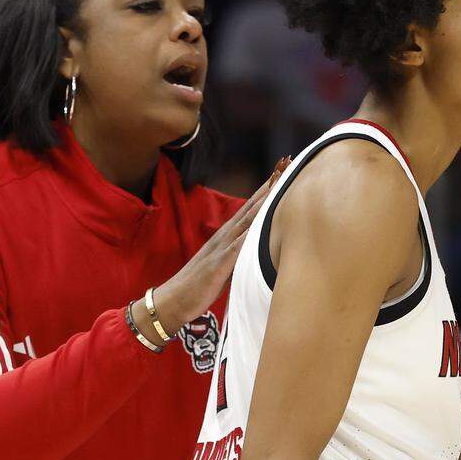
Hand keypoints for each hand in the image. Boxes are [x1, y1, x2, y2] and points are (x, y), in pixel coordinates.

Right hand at [154, 157, 289, 329]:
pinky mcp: (219, 264)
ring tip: (278, 180)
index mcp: (228, 235)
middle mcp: (226, 235)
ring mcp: (221, 247)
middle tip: (286, 161)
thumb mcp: (227, 265)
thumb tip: (258, 249)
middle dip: (270, 183)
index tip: (283, 168)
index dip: (268, 187)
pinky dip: (250, 233)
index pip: (252, 206)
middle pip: (253, 204)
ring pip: (247, 218)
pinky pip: (237, 246)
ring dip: (263, 199)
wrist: (174, 298)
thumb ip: (240, 253)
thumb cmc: (201, 285)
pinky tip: (262, 222)